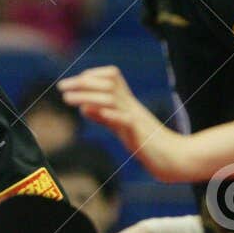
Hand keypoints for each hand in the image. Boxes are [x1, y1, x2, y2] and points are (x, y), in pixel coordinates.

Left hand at [57, 67, 195, 181]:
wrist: (172, 158)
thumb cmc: (146, 142)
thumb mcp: (121, 126)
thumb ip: (104, 117)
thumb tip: (84, 108)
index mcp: (128, 103)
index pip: (112, 77)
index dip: (92, 75)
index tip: (73, 82)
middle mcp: (131, 106)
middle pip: (108, 85)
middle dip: (83, 83)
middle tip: (61, 87)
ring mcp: (136, 119)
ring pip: (112, 100)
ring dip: (88, 97)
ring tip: (67, 99)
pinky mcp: (140, 134)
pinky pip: (126, 121)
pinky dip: (111, 115)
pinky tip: (97, 113)